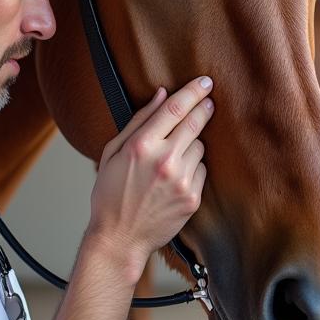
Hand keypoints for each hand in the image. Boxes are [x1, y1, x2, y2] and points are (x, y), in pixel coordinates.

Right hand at [86, 77, 212, 275]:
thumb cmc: (110, 194)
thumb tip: (162, 94)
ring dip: (191, 145)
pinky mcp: (192, 197)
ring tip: (172, 157)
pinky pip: (201, 170)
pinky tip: (175, 177)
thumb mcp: (113, 152)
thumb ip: (138, 120)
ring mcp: (181, 180)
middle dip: (204, 108)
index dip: (193, 91)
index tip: (205, 82)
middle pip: (195, 123)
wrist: (119, 238)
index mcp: (141, 146)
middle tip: (209, 100)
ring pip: (199, 147)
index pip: (175, 108)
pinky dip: (193, 168)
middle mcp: (164, 160)